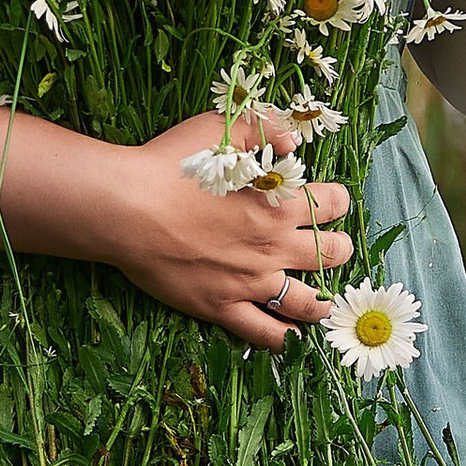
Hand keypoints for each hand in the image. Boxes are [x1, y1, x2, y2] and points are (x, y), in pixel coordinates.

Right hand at [97, 107, 353, 351]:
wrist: (127, 209)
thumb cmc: (169, 166)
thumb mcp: (218, 129)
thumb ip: (262, 128)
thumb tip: (291, 138)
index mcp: (280, 203)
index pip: (334, 203)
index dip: (337, 200)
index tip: (329, 200)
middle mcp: (275, 247)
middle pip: (333, 254)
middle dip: (338, 248)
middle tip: (330, 245)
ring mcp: (250, 282)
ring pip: (308, 302)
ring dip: (321, 299)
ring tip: (320, 297)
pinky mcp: (222, 306)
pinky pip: (264, 333)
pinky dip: (282, 337)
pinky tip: (288, 335)